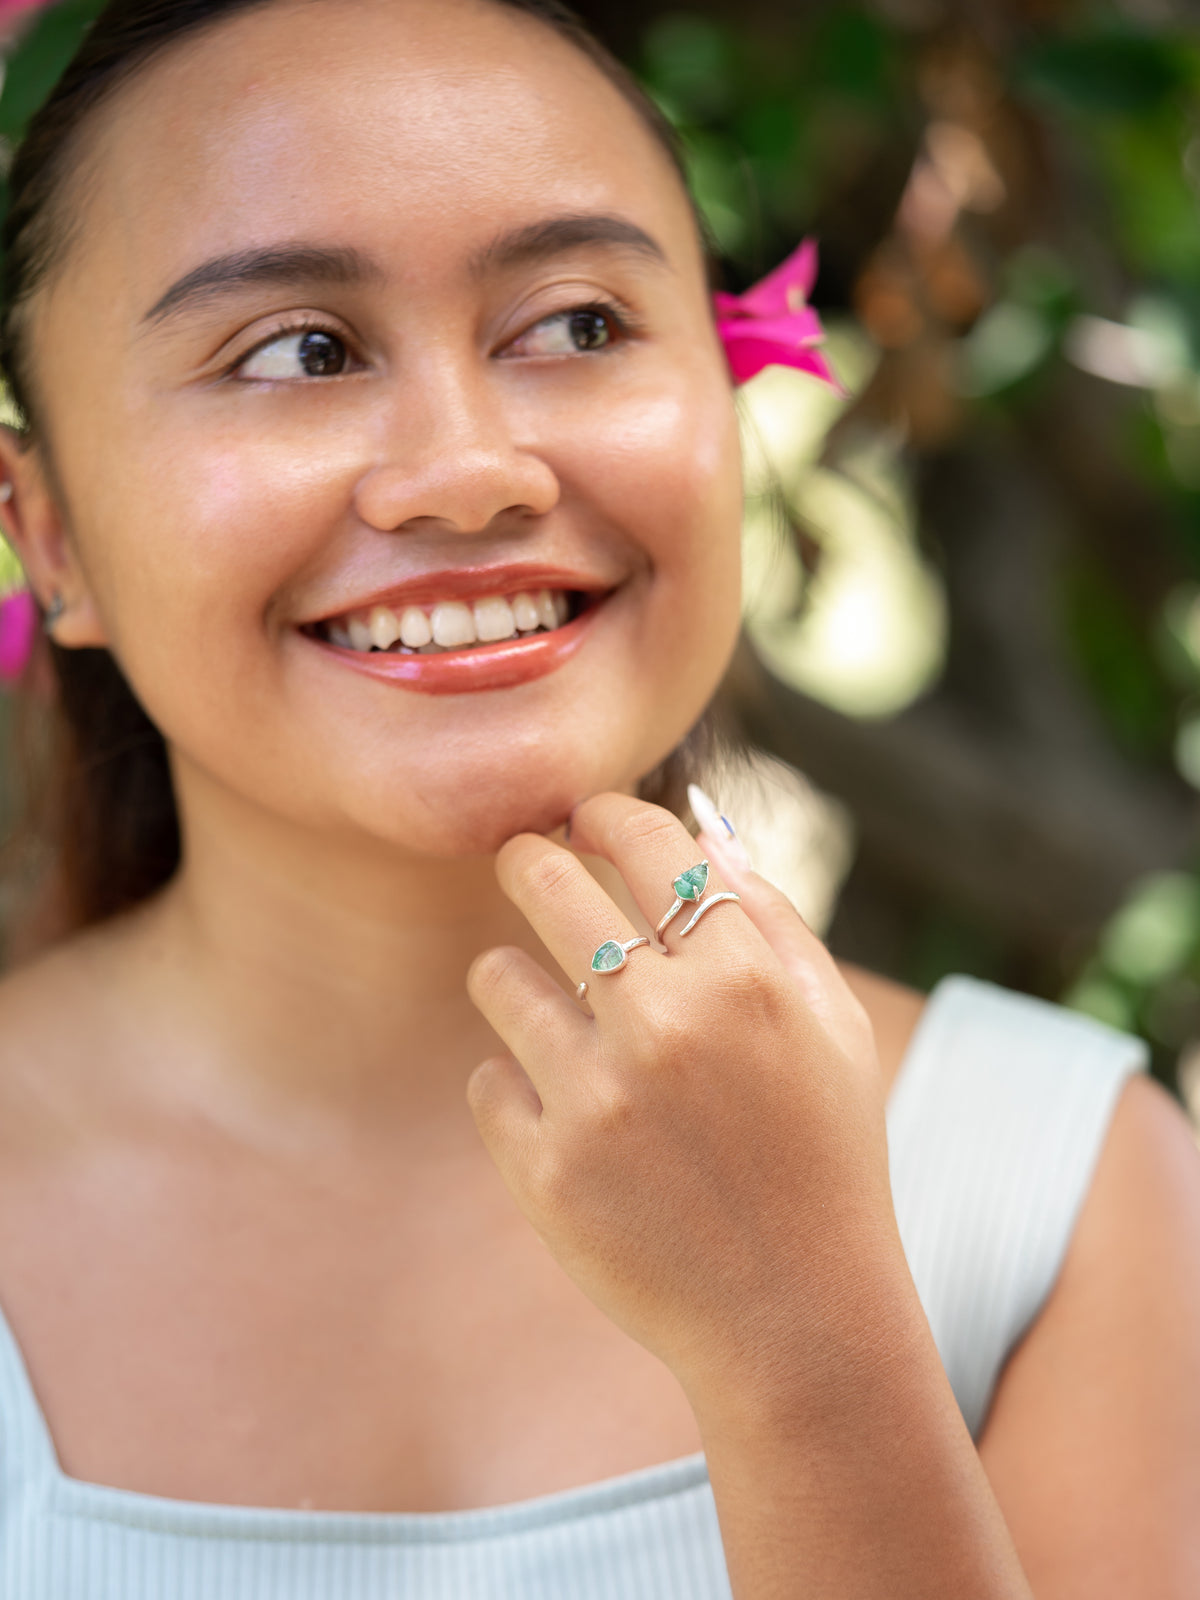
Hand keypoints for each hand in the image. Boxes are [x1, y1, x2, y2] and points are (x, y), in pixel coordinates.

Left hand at [466, 792, 903, 1420]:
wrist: (797, 1317)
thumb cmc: (822, 1156)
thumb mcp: (833, 1027)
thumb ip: (772, 917)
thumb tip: (700, 826)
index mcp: (747, 980)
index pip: (646, 843)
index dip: (603, 815)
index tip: (584, 819)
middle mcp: (667, 1026)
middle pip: (548, 884)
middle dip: (527, 860)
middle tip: (524, 861)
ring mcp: (598, 1100)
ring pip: (497, 978)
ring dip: (510, 976)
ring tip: (539, 997)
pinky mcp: (546, 1171)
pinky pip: (488, 1080)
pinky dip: (513, 1083)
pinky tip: (560, 1107)